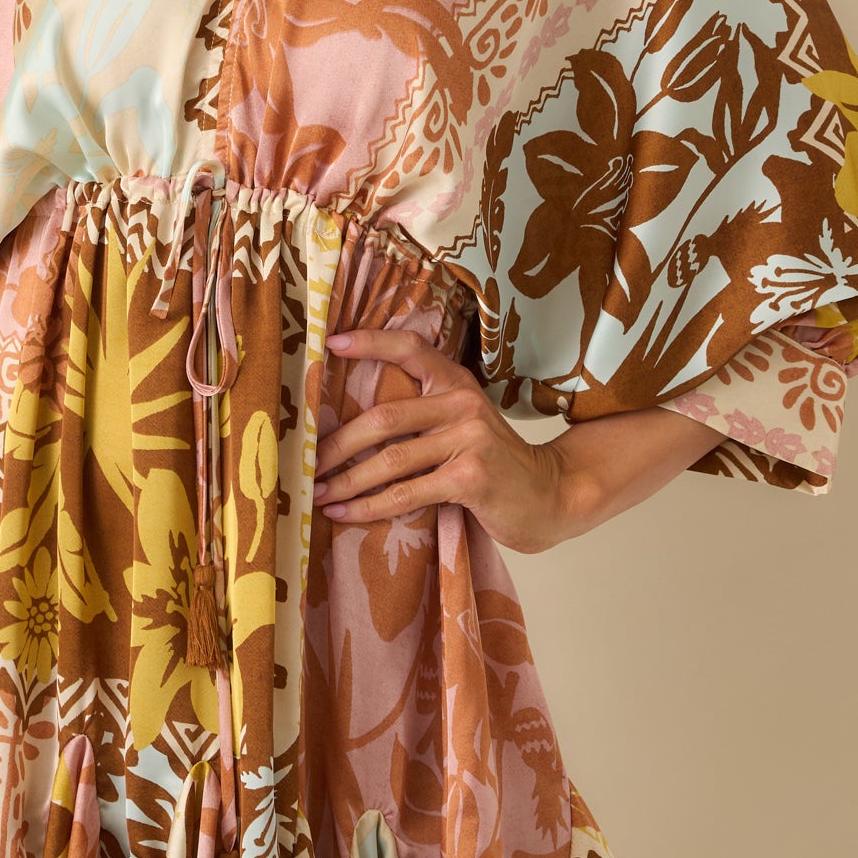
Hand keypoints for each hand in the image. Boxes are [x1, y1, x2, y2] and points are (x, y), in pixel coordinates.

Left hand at [313, 327, 728, 555]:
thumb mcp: (465, 425)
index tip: (331, 344)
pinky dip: (370, 507)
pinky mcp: (471, 477)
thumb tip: (354, 427)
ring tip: (318, 493)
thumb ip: (426, 416)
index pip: (411, 349)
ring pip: (391, 459)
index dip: (371, 342)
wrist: (551, 496)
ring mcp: (469, 440)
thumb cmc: (495, 465)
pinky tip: (345, 515)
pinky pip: (407, 493)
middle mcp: (462, 404)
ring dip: (347, 481)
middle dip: (337, 444)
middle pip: (385, 417)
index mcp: (457, 384)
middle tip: (306, 461)